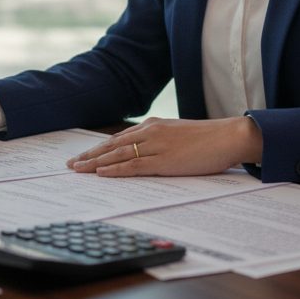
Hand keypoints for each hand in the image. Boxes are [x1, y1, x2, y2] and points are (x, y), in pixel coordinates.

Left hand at [66, 117, 262, 176]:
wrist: (229, 136)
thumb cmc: (208, 139)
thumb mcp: (179, 135)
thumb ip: (161, 141)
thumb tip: (147, 152)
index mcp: (154, 125)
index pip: (119, 137)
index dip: (99, 147)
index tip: (84, 155)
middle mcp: (150, 132)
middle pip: (112, 145)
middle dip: (89, 155)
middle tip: (70, 164)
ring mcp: (156, 146)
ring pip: (118, 155)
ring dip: (95, 163)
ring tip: (78, 170)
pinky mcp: (164, 161)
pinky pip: (134, 166)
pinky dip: (115, 169)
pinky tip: (101, 173)